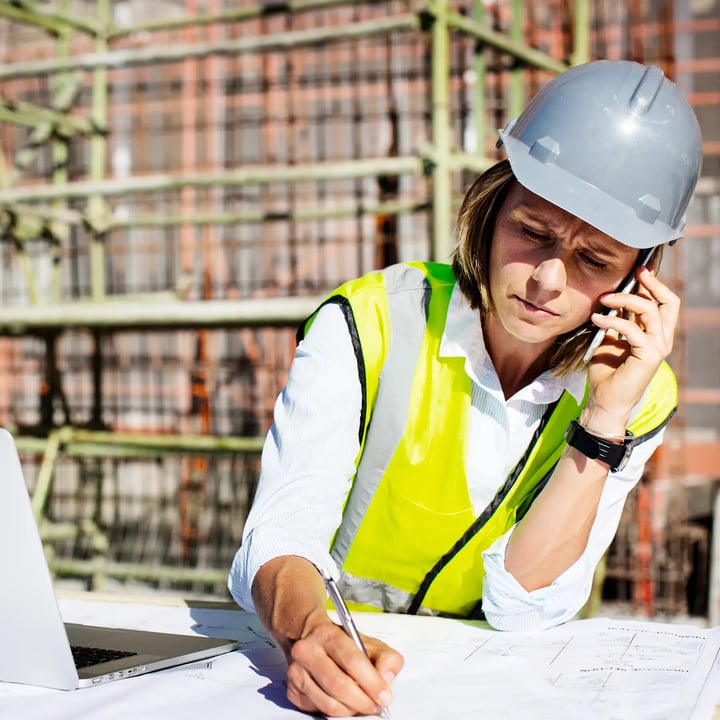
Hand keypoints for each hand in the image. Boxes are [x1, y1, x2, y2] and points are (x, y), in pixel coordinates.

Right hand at [286, 619, 402, 716]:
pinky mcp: (292, 690)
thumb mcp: (369, 642)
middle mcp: (307, 651)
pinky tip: (343, 701)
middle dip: (362, 701)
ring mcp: (297, 672)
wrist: (307, 635)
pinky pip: (318, 710)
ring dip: (350, 710)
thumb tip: (386, 678)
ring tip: (362, 704)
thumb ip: (386, 657)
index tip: (384, 695)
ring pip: (328, 703)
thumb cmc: (341, 642)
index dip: (372, 682)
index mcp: (327, 634)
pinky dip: (336, 711)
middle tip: (375, 705)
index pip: (352, 661)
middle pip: (338, 686)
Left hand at [584, 266, 678, 432]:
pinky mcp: (649, 356)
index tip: (638, 269)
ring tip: (604, 299)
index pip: (663, 302)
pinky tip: (596, 318)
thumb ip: (615, 320)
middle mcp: (661, 338)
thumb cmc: (606, 372)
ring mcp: (658, 347)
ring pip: (651, 311)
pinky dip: (613, 320)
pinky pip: (633, 329)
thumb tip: (611, 297)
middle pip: (669, 302)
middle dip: (652, 283)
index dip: (653, 283)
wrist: (604, 400)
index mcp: (654, 333)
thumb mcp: (609, 338)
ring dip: (626, 300)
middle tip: (635, 272)